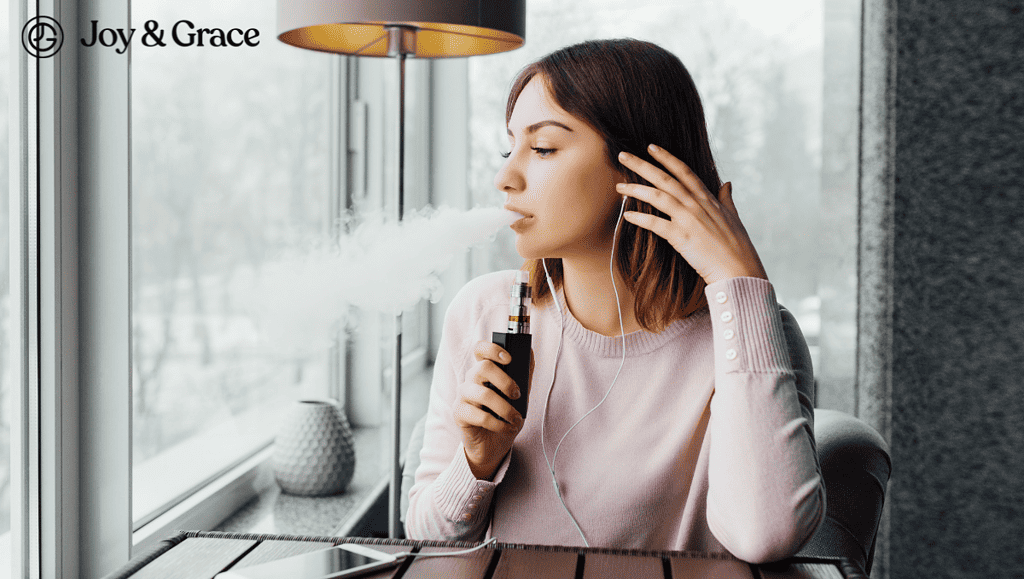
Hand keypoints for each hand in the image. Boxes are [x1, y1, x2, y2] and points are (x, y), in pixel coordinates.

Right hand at [453, 342, 530, 479]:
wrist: (493, 445)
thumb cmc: (504, 417)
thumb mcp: (519, 396)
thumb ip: (524, 375)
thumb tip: (530, 353)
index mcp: (484, 371)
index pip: (480, 350)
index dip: (492, 349)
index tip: (509, 359)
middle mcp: (471, 380)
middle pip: (482, 367)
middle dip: (505, 381)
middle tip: (517, 394)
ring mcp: (463, 396)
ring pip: (483, 394)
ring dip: (505, 408)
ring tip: (515, 418)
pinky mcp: (459, 414)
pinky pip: (479, 415)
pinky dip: (498, 423)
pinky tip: (506, 427)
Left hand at [616, 145, 767, 285]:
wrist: (740, 269)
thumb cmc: (737, 246)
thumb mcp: (733, 216)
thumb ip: (726, 198)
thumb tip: (727, 183)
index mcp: (707, 199)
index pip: (684, 171)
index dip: (667, 158)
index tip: (650, 147)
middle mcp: (696, 205)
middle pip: (665, 179)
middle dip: (642, 166)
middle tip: (622, 156)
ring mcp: (689, 220)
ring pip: (658, 197)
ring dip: (636, 190)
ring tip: (619, 186)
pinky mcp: (682, 237)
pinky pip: (656, 224)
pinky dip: (640, 218)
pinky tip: (627, 215)